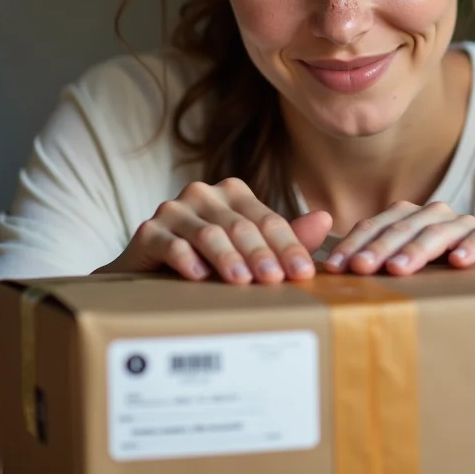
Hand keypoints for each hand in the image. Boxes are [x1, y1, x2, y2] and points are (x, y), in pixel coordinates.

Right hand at [95, 179, 331, 284]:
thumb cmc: (208, 260)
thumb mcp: (248, 250)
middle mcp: (204, 194)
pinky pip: (171, 244)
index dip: (288, 247)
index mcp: (233, 193)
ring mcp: (174, 210)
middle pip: (241, 226)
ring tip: (242, 281)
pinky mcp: (148, 231)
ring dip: (228, 258)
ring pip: (209, 233)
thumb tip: (325, 219)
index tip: (303, 273)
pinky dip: (187, 259)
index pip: (267, 220)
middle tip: (276, 280)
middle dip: (261, 254)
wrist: (151, 274)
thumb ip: (285, 237)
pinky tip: (200, 277)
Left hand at [323, 200, 474, 275]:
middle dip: (378, 248)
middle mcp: (434, 216)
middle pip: (402, 227)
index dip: (353, 244)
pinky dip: (471, 246)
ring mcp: (464, 224)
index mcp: (408, 218)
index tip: (334, 268)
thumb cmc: (440, 279)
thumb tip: (331, 276)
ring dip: (416, 248)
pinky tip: (458, 262)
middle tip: (361, 268)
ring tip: (398, 268)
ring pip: (437, 230)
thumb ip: (375, 268)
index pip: (375, 226)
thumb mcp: (405, 272)